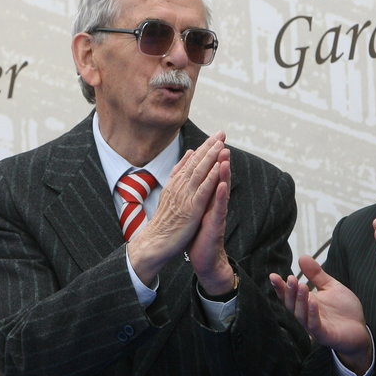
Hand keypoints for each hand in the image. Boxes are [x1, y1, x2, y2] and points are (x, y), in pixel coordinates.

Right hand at [128, 132, 227, 283]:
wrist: (155, 243)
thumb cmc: (164, 222)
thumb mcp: (170, 194)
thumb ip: (178, 174)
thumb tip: (188, 155)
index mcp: (175, 184)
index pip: (191, 162)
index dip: (204, 148)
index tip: (215, 136)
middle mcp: (179, 187)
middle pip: (196, 163)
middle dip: (209, 147)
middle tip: (221, 132)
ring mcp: (185, 197)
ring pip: (199, 173)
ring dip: (211, 157)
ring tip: (221, 143)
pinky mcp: (191, 208)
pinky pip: (202, 190)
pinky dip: (211, 177)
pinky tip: (219, 167)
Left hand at [187, 143, 233, 294]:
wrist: (204, 258)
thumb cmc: (198, 234)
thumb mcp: (195, 209)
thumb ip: (197, 194)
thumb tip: (192, 179)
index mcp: (206, 198)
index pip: (210, 175)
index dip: (210, 159)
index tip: (211, 140)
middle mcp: (214, 203)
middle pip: (218, 178)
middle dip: (219, 159)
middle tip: (222, 140)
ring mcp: (216, 213)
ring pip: (221, 190)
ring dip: (223, 173)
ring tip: (225, 156)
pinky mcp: (216, 225)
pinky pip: (219, 208)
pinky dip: (221, 196)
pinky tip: (222, 185)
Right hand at [269, 255, 371, 373]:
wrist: (360, 330)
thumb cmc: (344, 310)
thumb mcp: (330, 287)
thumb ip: (316, 275)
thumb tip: (302, 257)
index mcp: (305, 304)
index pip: (288, 295)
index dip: (280, 287)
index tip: (273, 275)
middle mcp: (306, 315)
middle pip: (291, 305)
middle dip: (289, 292)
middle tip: (291, 278)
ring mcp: (314, 326)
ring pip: (301, 314)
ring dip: (300, 300)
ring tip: (301, 285)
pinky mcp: (324, 335)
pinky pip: (314, 325)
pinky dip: (312, 313)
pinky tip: (313, 301)